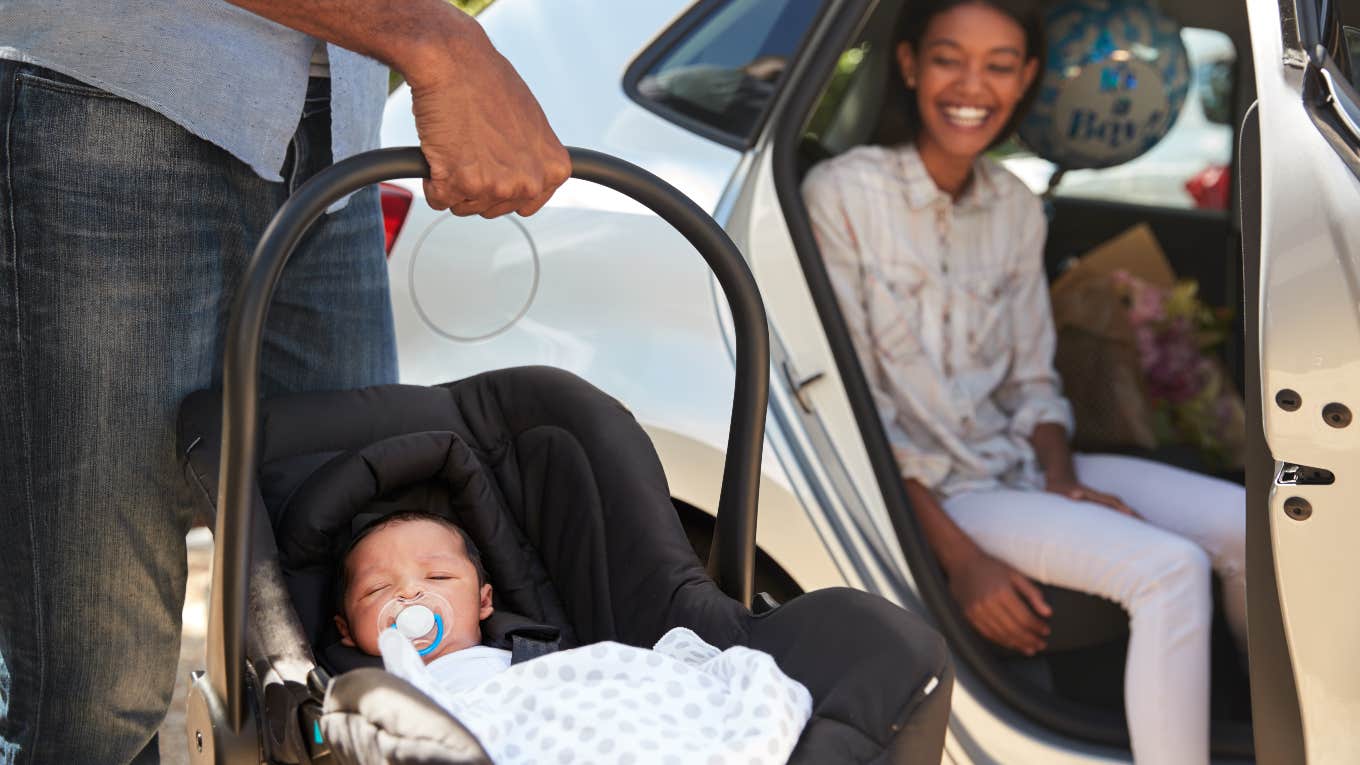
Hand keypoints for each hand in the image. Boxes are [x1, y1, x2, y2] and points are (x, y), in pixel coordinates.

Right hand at [406, 25, 569, 217]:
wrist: (453, 60)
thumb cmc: (486, 81)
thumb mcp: (530, 122)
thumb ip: (532, 156)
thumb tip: (522, 173)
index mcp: (554, 168)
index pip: (528, 203)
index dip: (503, 184)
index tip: (493, 165)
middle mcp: (529, 182)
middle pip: (494, 207)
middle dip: (477, 183)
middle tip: (470, 144)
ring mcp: (495, 186)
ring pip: (465, 205)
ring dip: (453, 180)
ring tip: (457, 141)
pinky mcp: (460, 185)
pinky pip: (438, 200)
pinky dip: (431, 179)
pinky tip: (439, 148)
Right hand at [948, 552, 1051, 655]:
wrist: (962, 563)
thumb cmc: (991, 567)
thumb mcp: (1015, 574)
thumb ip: (1032, 593)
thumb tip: (1048, 613)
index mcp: (1002, 592)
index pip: (1024, 617)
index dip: (1037, 627)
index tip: (1046, 631)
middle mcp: (988, 603)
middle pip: (1013, 629)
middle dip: (1030, 639)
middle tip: (1041, 644)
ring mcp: (977, 611)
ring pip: (1001, 635)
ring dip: (1018, 644)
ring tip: (1030, 648)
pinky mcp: (969, 616)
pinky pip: (988, 634)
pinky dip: (1001, 641)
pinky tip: (1012, 644)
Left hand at [1046, 476, 1141, 519]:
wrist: (1060, 479)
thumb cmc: (1059, 488)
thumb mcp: (1062, 490)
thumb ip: (1070, 492)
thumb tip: (1077, 494)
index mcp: (1093, 495)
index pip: (1111, 501)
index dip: (1121, 507)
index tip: (1131, 513)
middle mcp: (1100, 497)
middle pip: (1121, 505)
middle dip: (1134, 513)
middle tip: (1148, 524)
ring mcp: (1101, 501)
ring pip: (1121, 508)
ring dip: (1133, 516)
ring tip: (1146, 527)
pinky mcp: (1099, 505)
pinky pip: (1115, 511)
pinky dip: (1125, 517)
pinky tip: (1131, 525)